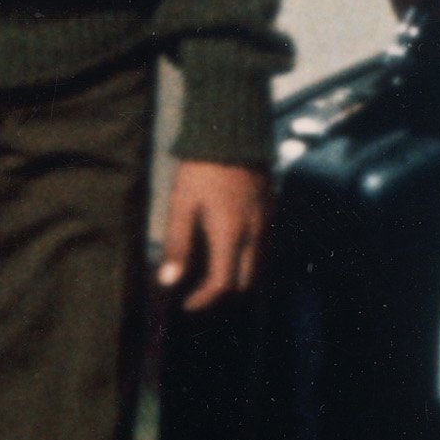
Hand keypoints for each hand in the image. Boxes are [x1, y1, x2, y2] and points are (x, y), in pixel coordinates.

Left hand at [158, 161, 267, 309]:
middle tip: (199, 289)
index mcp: (230, 235)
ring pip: (258, 263)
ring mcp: (266, 220)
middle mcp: (254, 233)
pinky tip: (229, 244)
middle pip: (246, 280)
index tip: (186, 304)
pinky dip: (247, 255)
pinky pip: (263, 244)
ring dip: (237, 274)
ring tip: (213, 269)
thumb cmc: (201, 171)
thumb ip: (177, 245)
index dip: (204, 299)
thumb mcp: (181, 205)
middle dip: (224, 290)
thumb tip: (169, 281)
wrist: (234, 135)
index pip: (223, 284)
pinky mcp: (271, 208)